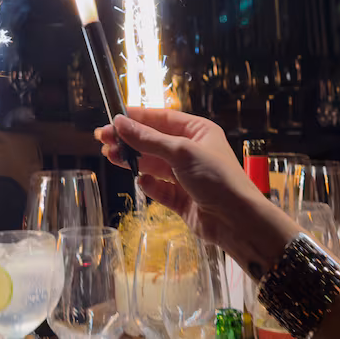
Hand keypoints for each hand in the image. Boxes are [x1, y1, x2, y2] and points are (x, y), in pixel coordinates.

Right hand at [95, 109, 296, 275]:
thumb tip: (119, 122)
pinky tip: (141, 182)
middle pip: (154, 142)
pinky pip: (161, 189)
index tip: (113, 118)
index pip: (162, 119)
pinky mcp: (183, 199)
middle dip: (129, 140)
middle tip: (102, 139)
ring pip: (154, 165)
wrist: (237, 221)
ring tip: (110, 157)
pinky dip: (150, 185)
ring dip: (133, 161)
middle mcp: (192, 151)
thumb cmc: (216, 178)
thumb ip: (148, 139)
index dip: (137, 118)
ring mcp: (187, 176)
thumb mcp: (180, 152)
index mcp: (198, 132)